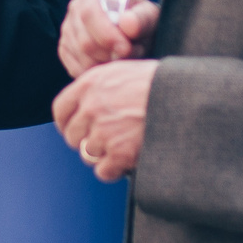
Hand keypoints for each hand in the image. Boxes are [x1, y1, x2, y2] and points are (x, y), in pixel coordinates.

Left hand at [52, 58, 158, 181]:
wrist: (182, 96)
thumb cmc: (158, 81)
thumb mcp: (122, 70)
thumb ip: (100, 86)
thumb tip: (88, 103)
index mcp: (89, 84)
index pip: (60, 110)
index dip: (65, 123)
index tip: (72, 130)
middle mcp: (91, 108)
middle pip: (72, 136)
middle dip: (85, 141)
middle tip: (102, 141)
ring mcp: (104, 131)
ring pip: (88, 154)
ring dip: (102, 155)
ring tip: (121, 147)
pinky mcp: (120, 153)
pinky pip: (103, 171)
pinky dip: (113, 170)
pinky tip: (124, 162)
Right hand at [61, 0, 157, 76]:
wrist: (137, 34)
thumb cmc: (143, 22)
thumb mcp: (150, 17)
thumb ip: (142, 19)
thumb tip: (127, 23)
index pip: (90, 12)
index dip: (106, 34)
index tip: (126, 49)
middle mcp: (78, 4)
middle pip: (84, 39)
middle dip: (109, 54)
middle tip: (131, 55)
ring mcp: (69, 26)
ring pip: (80, 55)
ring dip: (104, 64)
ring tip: (124, 58)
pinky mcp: (65, 46)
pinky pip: (74, 66)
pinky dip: (94, 72)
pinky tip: (109, 65)